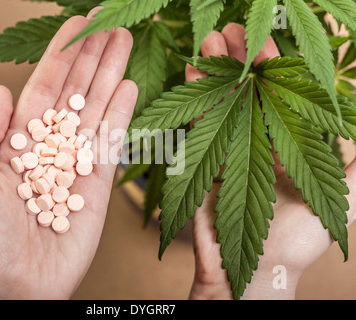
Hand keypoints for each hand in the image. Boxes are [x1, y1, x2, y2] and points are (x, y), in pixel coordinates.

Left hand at [0, 9, 136, 299]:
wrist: (11, 290)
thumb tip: (2, 91)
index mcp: (17, 143)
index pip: (42, 88)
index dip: (60, 56)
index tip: (77, 24)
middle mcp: (49, 148)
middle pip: (75, 92)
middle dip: (92, 57)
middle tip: (110, 24)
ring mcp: (76, 165)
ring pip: (97, 111)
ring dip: (111, 76)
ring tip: (125, 43)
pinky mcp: (99, 186)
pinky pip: (113, 144)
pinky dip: (122, 115)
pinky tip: (130, 87)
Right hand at [186, 23, 355, 299]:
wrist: (254, 271)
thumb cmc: (298, 240)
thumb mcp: (343, 198)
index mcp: (287, 142)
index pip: (280, 92)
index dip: (273, 64)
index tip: (262, 38)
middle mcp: (256, 139)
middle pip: (247, 91)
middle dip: (237, 59)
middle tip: (227, 30)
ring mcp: (227, 148)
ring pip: (220, 100)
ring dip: (213, 70)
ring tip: (208, 42)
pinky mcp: (201, 160)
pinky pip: (196, 123)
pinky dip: (192, 96)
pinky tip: (190, 70)